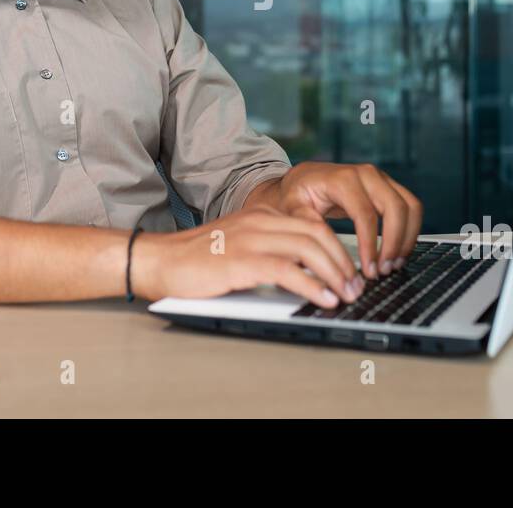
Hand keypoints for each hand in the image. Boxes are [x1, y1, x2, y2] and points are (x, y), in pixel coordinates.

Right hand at [131, 205, 365, 308]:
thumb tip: (307, 274)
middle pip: (317, 234)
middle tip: (355, 286)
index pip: (313, 224)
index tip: (350, 272)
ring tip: (345, 295)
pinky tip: (323, 299)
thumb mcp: (239, 246)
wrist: (157, 260)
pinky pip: (287, 270)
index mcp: (261, 215)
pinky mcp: (240, 261)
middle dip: (342, 262)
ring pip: (308, 248)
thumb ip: (270, 251)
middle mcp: (259, 220)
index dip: (338, 248)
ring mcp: (250, 238)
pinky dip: (311, 286)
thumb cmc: (196, 261)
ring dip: (333, 274)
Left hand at [247, 161, 422, 279]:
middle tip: (384, 270)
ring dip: (407, 238)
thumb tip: (322, 242)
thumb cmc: (298, 192)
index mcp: (342, 179)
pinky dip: (410, 230)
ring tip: (393, 265)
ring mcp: (380, 178)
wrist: (305, 177)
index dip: (370, 244)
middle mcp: (366, 174)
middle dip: (394, 243)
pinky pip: (411, 207)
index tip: (369, 269)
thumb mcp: (292, 206)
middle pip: (395, 208)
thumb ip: (305, 221)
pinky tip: (398, 252)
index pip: (366, 214)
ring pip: (410, 207)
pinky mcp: (388, 186)